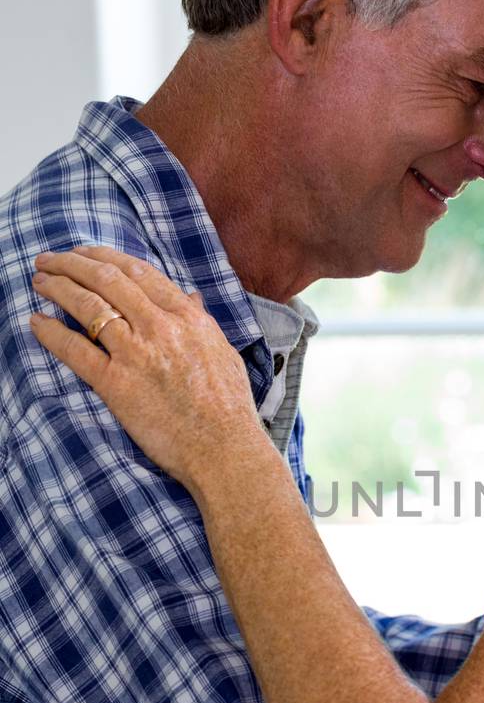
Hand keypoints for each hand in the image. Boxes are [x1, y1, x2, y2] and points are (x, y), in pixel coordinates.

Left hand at [29, 244, 262, 489]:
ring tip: (40, 282)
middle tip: (50, 260)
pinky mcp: (117, 384)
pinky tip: (36, 322)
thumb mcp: (222, 352)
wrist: (224, 449)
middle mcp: (160, 327)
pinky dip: (52, 333)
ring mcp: (137, 354)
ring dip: (58, 288)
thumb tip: (191, 298)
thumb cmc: (228, 406)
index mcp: (187, 317)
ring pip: (88, 306)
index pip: (138, 272)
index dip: (104, 256)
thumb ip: (202, 321)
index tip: (84, 253)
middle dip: (72, 263)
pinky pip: (75, 350)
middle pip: (107, 280)